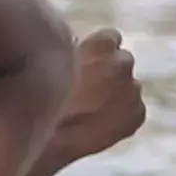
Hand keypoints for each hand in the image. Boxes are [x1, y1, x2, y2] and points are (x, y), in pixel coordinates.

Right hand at [50, 27, 144, 168]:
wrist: (48, 138)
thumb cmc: (38, 98)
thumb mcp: (51, 60)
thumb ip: (73, 51)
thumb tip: (78, 50)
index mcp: (103, 43)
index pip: (110, 38)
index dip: (97, 52)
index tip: (87, 63)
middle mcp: (123, 62)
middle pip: (122, 62)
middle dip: (110, 72)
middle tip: (88, 90)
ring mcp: (133, 89)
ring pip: (128, 88)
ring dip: (116, 95)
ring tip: (90, 111)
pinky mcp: (137, 114)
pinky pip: (133, 111)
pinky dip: (121, 116)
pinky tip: (98, 124)